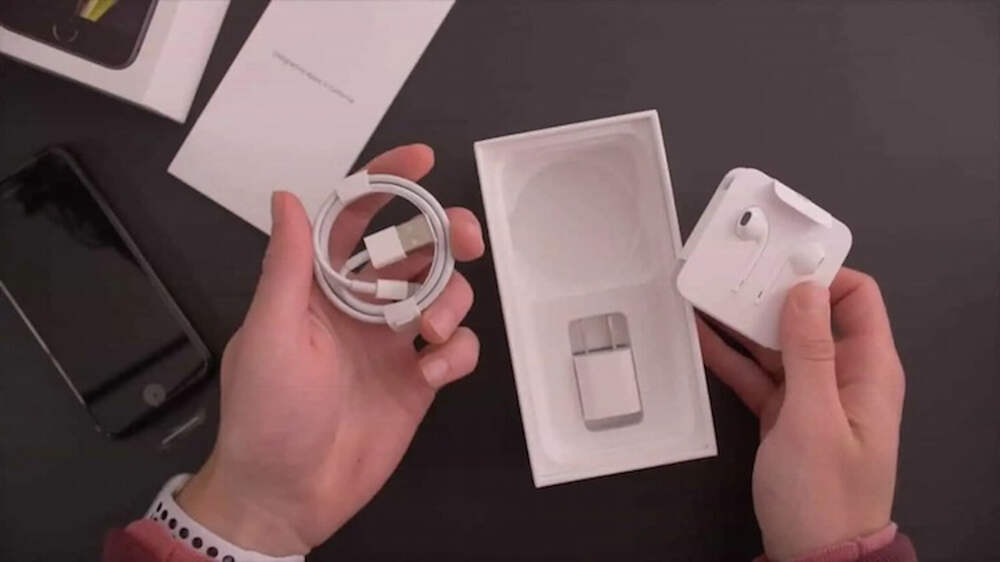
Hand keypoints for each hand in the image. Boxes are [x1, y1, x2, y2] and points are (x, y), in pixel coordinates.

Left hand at [177, 145, 485, 554]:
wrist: (289, 494)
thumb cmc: (268, 413)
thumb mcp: (272, 333)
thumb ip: (288, 265)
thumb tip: (287, 197)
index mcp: (319, 285)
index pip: (354, 218)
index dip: (387, 182)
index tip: (423, 160)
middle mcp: (360, 305)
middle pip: (414, 249)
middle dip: (444, 234)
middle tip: (466, 236)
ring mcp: (393, 341)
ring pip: (444, 294)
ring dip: (450, 300)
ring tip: (432, 330)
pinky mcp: (419, 378)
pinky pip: (455, 349)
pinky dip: (454, 353)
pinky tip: (431, 372)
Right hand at [697, 268, 904, 560]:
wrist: (813, 555)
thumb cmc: (824, 495)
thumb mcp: (814, 418)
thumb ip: (809, 352)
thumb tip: (805, 290)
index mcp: (868, 371)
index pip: (856, 298)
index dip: (821, 272)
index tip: (778, 258)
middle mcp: (843, 376)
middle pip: (809, 315)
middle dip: (771, 292)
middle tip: (732, 272)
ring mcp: (812, 395)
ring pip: (777, 343)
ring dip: (744, 323)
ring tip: (707, 296)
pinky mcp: (785, 414)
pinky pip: (757, 374)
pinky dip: (731, 358)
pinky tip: (702, 339)